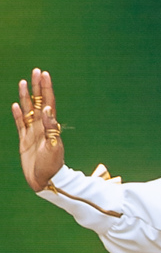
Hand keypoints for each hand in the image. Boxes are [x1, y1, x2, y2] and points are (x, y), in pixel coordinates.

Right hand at [11, 67, 65, 191]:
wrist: (45, 181)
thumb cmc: (52, 165)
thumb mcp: (53, 146)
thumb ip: (51, 128)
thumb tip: (49, 109)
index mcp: (50, 126)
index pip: (48, 102)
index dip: (46, 88)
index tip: (44, 74)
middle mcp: (41, 126)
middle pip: (38, 102)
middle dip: (37, 87)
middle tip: (36, 71)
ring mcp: (32, 133)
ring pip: (28, 110)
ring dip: (25, 96)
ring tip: (23, 82)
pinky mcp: (24, 141)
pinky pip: (20, 124)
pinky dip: (17, 114)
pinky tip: (15, 105)